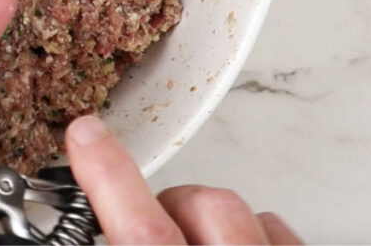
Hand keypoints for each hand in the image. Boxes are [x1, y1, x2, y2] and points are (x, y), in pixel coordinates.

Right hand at [66, 115, 301, 244]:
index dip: (109, 175)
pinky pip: (284, 235)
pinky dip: (260, 237)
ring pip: (248, 212)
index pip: (140, 231)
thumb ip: (121, 238)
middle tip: (149, 228)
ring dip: (214, 221)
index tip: (86, 136)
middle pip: (202, 206)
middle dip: (171, 208)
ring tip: (197, 245)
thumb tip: (89, 224)